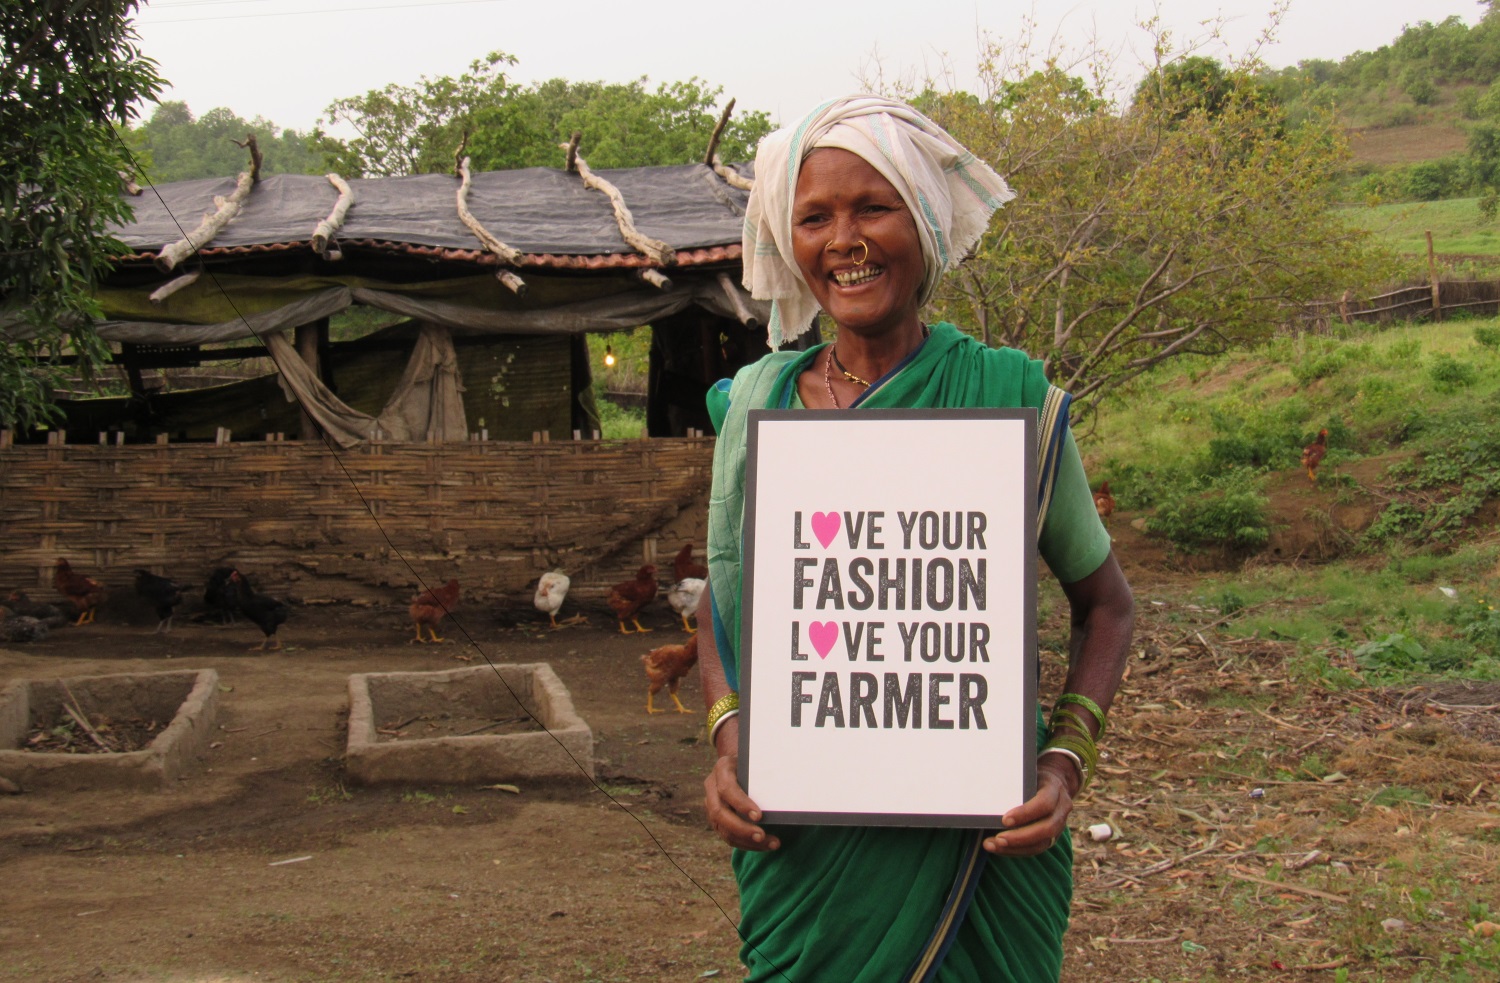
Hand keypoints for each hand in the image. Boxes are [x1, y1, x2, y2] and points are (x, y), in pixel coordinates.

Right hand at [702, 718, 779, 851]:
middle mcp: (712, 787)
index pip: (727, 789)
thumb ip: (765, 773)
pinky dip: (746, 844)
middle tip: (762, 836)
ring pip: (723, 829)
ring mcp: (711, 805)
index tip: (759, 816)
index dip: (741, 804)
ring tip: (771, 844)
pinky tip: (764, 845)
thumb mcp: (757, 762)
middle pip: (720, 813)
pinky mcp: (716, 819)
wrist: (740, 764)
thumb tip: (790, 789)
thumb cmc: (754, 763)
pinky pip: (727, 836)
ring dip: (747, 840)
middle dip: (741, 828)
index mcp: (722, 768)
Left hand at [982, 758, 1076, 856]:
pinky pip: (1037, 848)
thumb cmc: (1034, 777)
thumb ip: (1016, 783)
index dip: (1026, 813)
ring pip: (1042, 843)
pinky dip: (1017, 850)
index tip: (1004, 820)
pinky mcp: (1053, 837)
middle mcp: (1062, 808)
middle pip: (1047, 828)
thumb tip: (987, 792)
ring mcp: (1060, 825)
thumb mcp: (1028, 774)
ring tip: (992, 845)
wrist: (1056, 781)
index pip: (1044, 803)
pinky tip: (1000, 848)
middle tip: (998, 839)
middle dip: (1021, 837)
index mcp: (1056, 789)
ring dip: (1016, 848)